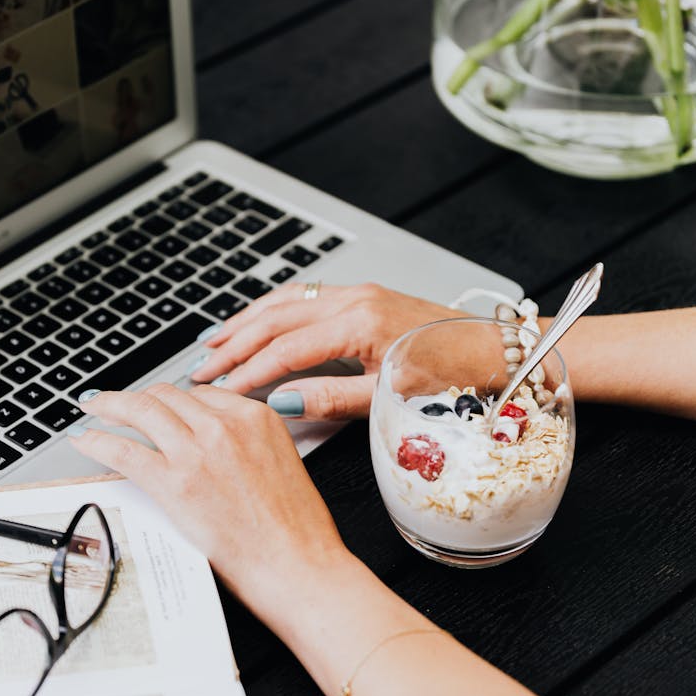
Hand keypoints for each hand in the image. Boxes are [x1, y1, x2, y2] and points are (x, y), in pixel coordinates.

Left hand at [70, 383, 347, 617]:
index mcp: (256, 417)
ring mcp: (196, 451)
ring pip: (142, 410)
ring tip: (94, 410)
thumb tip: (219, 450)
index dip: (174, 400)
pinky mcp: (173, 482)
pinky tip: (85, 440)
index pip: (202, 394)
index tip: (160, 407)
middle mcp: (224, 425)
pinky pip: (124, 449)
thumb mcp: (281, 463)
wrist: (298, 564)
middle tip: (119, 404)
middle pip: (168, 395)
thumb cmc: (296, 530)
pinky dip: (97, 440)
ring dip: (110, 406)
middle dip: (140, 398)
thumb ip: (249, 445)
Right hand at [189, 282, 464, 418]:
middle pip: (275, 319)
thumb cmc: (455, 372)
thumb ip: (331, 399)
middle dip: (234, 345)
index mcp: (358, 323)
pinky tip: (254, 321)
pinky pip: (302, 296)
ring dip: (244, 322)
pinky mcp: (361, 294)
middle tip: (202, 370)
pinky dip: (270, 310)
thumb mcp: (389, 395)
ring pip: (284, 301)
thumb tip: (282, 403)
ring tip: (213, 342)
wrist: (493, 347)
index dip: (248, 372)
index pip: (285, 349)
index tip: (221, 390)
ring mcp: (356, 292)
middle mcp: (353, 299)